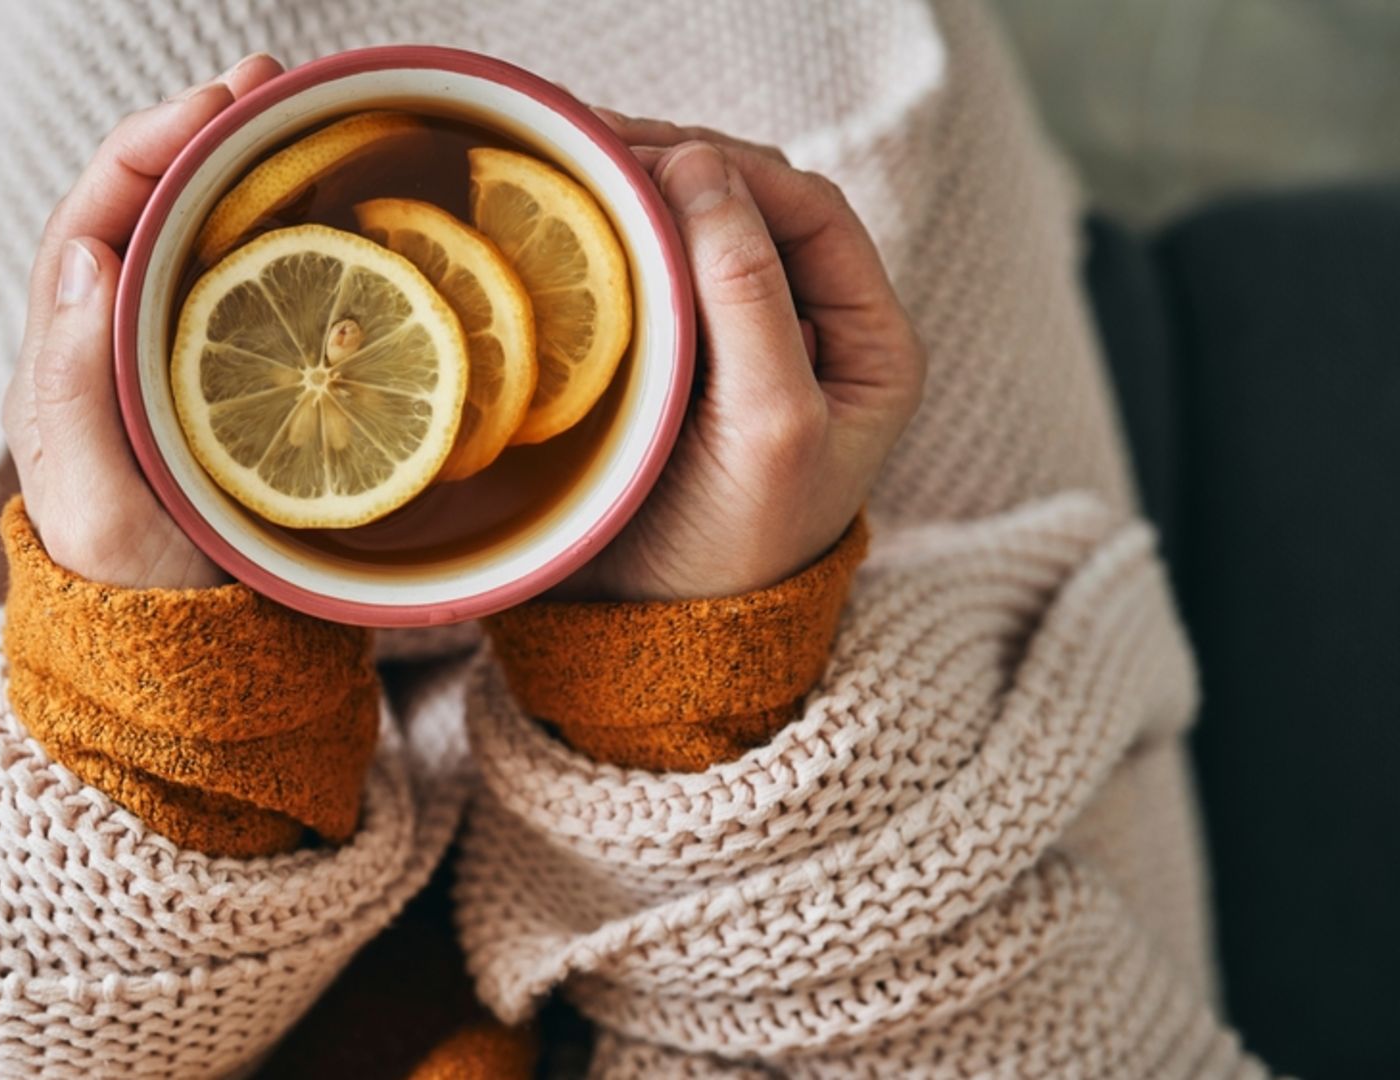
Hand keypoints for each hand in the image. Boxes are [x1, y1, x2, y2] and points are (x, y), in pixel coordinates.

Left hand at [1, 54, 284, 587]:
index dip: (148, 149)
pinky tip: (332, 206)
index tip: (214, 107)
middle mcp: (111, 346)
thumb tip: (83, 254)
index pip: (93, 221)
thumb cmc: (140, 600)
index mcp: (64, 363)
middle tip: (272, 83)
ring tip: (301, 113)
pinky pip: (248, 288)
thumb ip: (74, 393)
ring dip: (244, 169)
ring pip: (197, 240)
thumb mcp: (99, 509)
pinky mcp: (232, 386)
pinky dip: (284, 231)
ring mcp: (173, 363)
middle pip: (145, 210)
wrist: (195, 671)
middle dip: (201, 134)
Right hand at [563, 111, 926, 601]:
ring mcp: (737, 346)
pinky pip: (650, 278)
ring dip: (639, 196)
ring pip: (696, 235)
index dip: (738, 170)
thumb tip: (702, 169)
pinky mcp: (674, 365)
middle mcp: (811, 331)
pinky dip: (613, 243)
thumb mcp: (768, 426)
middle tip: (590, 145)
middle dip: (679, 166)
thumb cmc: (734, 551)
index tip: (652, 157)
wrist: (657, 641)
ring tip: (569, 169)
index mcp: (868, 343)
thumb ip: (749, 300)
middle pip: (751, 209)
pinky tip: (565, 225)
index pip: (810, 214)